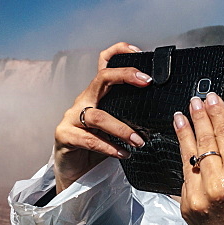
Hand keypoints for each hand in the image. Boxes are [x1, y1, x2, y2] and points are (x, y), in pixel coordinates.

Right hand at [53, 42, 152, 191]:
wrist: (75, 172)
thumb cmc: (96, 148)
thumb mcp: (114, 127)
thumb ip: (128, 117)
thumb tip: (158, 114)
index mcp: (96, 96)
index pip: (103, 65)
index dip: (118, 52)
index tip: (138, 52)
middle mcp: (83, 101)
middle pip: (101, 78)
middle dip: (124, 76)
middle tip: (146, 82)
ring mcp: (71, 118)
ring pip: (98, 116)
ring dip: (121, 128)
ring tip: (138, 140)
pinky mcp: (65, 136)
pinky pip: (89, 139)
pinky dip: (108, 146)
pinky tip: (122, 153)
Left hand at [173, 92, 223, 224]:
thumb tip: (218, 131)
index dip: (216, 114)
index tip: (210, 98)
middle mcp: (217, 184)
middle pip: (205, 141)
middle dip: (199, 118)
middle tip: (194, 101)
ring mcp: (197, 196)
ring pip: (188, 156)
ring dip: (184, 134)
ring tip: (180, 116)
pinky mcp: (185, 205)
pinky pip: (185, 177)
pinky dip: (187, 162)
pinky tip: (185, 149)